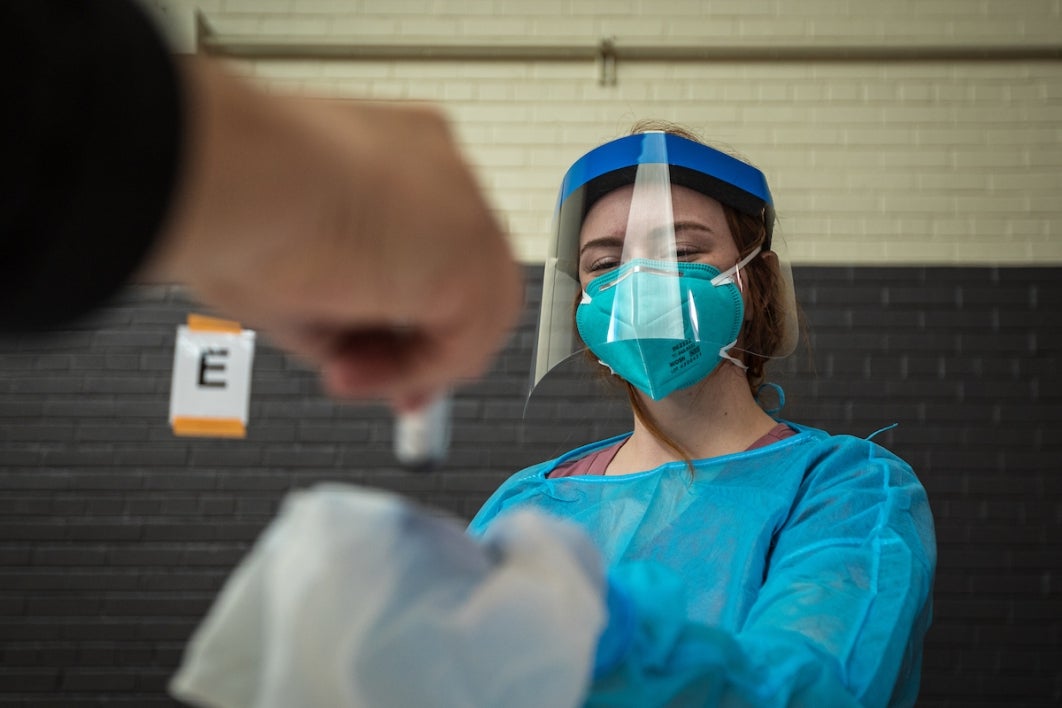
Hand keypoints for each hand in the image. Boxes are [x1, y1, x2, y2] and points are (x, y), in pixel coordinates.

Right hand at [144, 59, 521, 408]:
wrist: (224, 167)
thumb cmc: (225, 198)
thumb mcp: (289, 265)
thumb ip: (339, 309)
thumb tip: (353, 358)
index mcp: (396, 154)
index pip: (429, 242)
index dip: (410, 308)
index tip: (375, 353)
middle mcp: (440, 172)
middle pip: (467, 277)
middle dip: (431, 345)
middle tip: (386, 390)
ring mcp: (464, 208)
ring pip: (476, 312)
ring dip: (414, 364)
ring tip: (343, 375)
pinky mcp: (471, 254)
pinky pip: (465, 343)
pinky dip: (411, 374)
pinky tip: (351, 371)